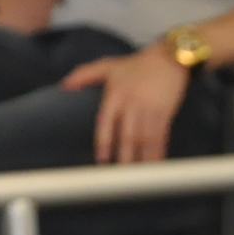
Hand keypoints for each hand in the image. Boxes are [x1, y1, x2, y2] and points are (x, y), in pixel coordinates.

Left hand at [60, 43, 191, 163]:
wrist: (169, 57)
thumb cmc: (137, 64)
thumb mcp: (108, 65)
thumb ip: (84, 74)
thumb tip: (63, 86)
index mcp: (115, 92)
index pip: (106, 121)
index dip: (103, 142)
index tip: (102, 160)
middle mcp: (132, 101)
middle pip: (127, 134)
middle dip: (124, 156)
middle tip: (121, 176)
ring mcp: (149, 107)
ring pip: (144, 138)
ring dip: (142, 158)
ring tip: (138, 176)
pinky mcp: (165, 111)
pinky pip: (160, 135)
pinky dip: (158, 151)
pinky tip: (156, 164)